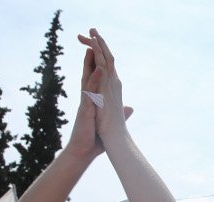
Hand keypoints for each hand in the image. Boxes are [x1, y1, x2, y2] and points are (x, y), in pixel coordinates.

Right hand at [76, 29, 131, 147]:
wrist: (84, 152)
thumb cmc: (94, 139)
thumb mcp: (108, 124)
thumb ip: (118, 114)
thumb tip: (129, 108)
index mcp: (93, 100)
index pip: (94, 76)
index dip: (96, 61)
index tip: (99, 47)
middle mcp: (88, 98)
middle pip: (88, 72)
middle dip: (90, 54)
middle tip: (91, 37)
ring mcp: (86, 103)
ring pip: (88, 78)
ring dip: (90, 62)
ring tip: (93, 47)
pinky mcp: (86, 110)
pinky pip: (90, 92)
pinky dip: (95, 80)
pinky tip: (100, 70)